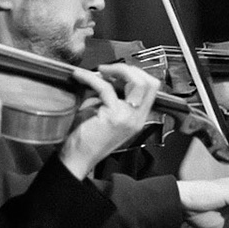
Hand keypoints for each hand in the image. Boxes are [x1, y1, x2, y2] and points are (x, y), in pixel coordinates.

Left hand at [58, 63, 160, 177]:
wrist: (77, 158)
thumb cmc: (86, 139)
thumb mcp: (105, 114)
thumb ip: (111, 97)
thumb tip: (106, 76)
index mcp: (137, 118)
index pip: (151, 88)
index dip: (135, 74)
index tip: (115, 71)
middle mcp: (137, 118)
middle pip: (149, 82)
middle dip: (128, 69)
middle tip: (107, 69)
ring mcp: (129, 118)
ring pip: (136, 81)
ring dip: (115, 69)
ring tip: (98, 71)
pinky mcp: (115, 116)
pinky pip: (106, 88)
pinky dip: (91, 78)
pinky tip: (80, 77)